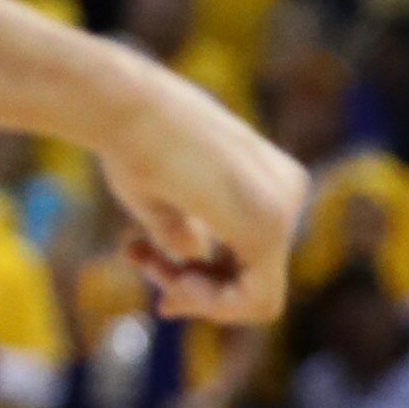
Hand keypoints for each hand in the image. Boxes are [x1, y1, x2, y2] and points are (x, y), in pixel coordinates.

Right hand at [89, 52, 303, 325]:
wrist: (120, 102)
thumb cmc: (133, 142)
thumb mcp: (168, 201)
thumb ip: (189, 240)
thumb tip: (191, 280)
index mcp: (272, 180)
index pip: (254, 259)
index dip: (209, 284)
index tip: (160, 282)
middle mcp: (288, 192)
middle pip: (253, 278)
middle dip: (197, 285)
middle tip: (140, 262)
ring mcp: (285, 209)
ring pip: (254, 296)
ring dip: (196, 294)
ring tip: (141, 258)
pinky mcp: (270, 226)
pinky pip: (257, 300)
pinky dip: (212, 304)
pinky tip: (168, 282)